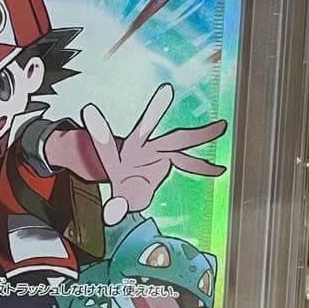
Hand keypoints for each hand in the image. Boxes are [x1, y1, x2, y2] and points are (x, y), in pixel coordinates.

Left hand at [81, 83, 225, 224]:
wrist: (133, 183)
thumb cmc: (124, 189)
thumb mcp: (120, 200)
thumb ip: (116, 206)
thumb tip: (112, 216)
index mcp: (119, 156)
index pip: (106, 142)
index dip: (98, 128)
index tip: (87, 109)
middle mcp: (139, 147)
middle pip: (147, 127)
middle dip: (155, 110)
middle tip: (165, 91)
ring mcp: (156, 150)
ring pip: (176, 139)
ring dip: (198, 134)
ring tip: (220, 127)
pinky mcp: (168, 158)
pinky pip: (187, 161)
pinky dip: (201, 166)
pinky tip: (218, 170)